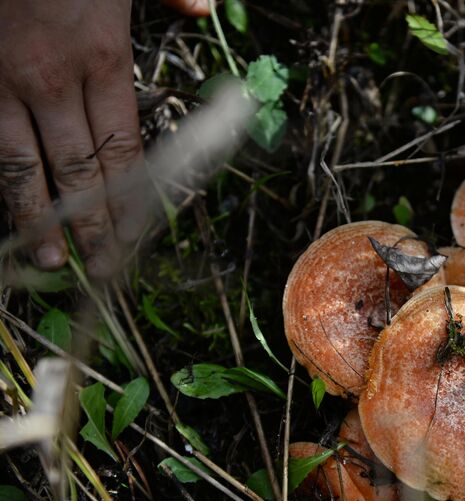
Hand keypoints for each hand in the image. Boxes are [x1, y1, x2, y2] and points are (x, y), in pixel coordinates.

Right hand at [0, 0, 146, 276]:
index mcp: (105, 59)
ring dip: (40, 218)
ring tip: (51, 261)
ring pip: (24, 165)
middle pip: (80, 170)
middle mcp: (56, 79)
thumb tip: (204, 8)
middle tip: (103, 270)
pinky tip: (11, 212)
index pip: (124, 149)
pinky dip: (2, 182)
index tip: (136, 237)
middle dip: (93, 226)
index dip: (130, 200)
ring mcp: (5, 82)